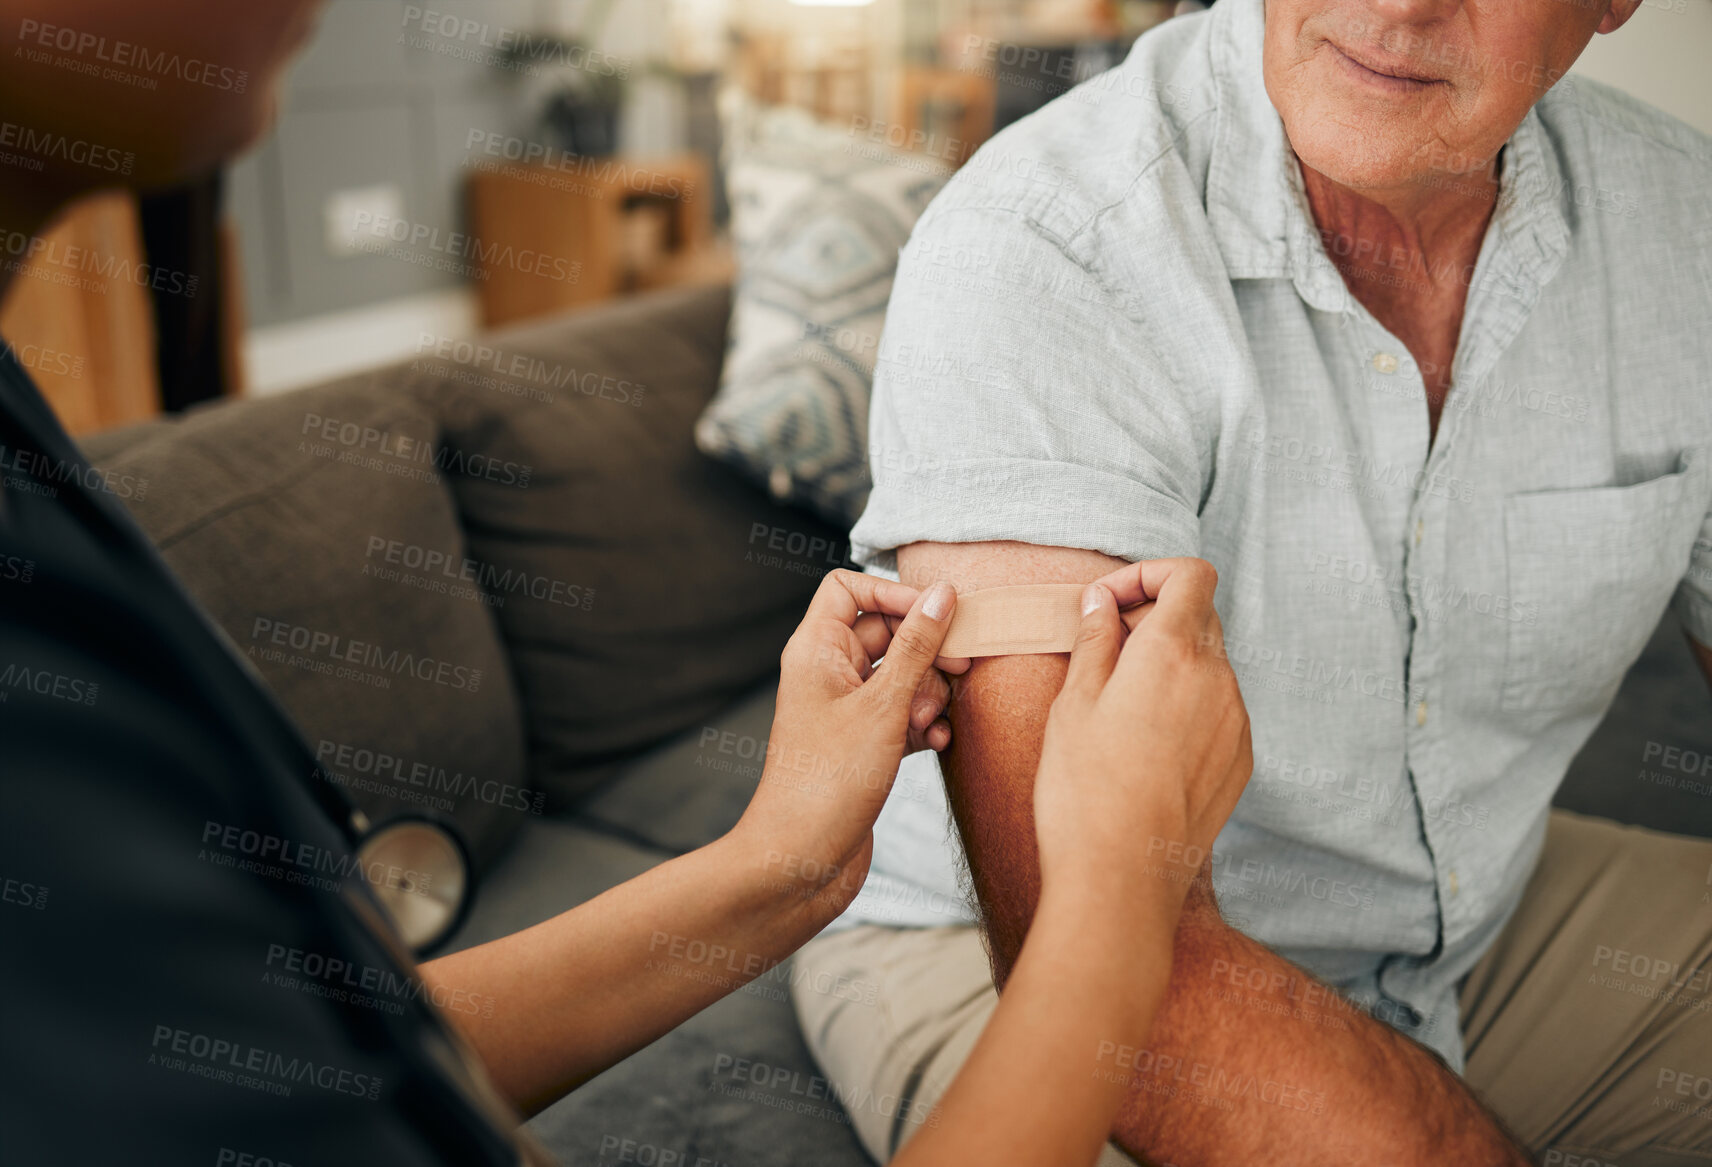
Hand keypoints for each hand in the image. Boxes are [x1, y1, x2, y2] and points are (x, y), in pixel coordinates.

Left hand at [731, 570, 965, 920]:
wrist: (800, 862)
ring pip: (901, 676)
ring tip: (928, 721)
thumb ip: (918, 647)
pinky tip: (935, 743)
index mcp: (816, 650)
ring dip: (927, 693)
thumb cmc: (828, 784)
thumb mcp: (883, 707)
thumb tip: (943, 594)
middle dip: (926, 649)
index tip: (937, 613)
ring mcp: (846, 711)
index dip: (894, 593)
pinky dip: (923, 724)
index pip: (850, 588)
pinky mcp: (863, 745)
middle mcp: (827, 674)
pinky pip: (903, 715)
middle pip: (886, 632)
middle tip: (961, 665)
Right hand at [1032, 558, 1251, 917]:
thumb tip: (1101, 602)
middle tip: (1103, 649)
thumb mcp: (1073, 704)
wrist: (1122, 879)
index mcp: (1171, 653)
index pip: (1190, 575)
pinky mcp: (1240, 760)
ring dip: (1169, 663)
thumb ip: (1094, 641)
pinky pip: (1219, 708)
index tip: (1108, 603)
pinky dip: (1187, 703)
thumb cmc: (1084, 791)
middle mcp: (1217, 679)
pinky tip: (1145, 743)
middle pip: (1199, 616)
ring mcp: (1236, 721)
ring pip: (1209, 664)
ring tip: (1119, 703)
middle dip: (1152, 617)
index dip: (1148, 574)